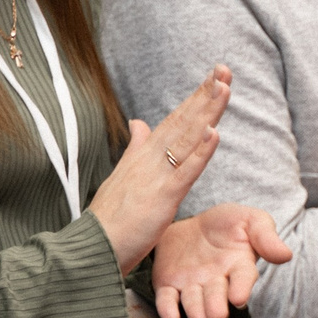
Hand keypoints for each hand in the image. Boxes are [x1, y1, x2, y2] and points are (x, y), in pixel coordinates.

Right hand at [88, 66, 229, 270]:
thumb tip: (139, 123)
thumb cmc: (109, 219)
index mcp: (143, 155)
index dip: (194, 98)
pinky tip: (213, 132)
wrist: (92, 249)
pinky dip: (200, 151)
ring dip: (206, 112)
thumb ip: (135, 148)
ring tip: (223, 88)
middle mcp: (149, 159)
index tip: (214, 77)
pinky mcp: (162, 197)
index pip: (174, 120)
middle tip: (224, 68)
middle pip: (183, 121)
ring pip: (186, 138)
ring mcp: (156, 176)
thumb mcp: (123, 176)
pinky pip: (185, 171)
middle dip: (205, 94)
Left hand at [151, 203, 290, 317]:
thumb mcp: (249, 220)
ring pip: (193, 303)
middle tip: (218, 317)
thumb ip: (266, 235)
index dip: (241, 288)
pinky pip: (167, 300)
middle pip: (216, 296)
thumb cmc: (226, 224)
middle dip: (217, 308)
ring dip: (197, 314)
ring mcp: (192, 285)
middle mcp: (216, 281)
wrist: (192, 223)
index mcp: (238, 266)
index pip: (242, 278)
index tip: (239, 298)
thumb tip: (286, 254)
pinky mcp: (169, 285)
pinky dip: (168, 311)